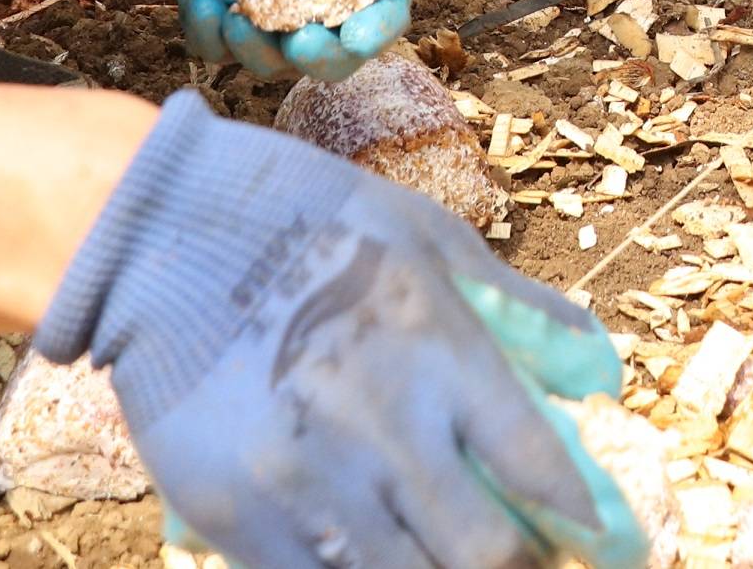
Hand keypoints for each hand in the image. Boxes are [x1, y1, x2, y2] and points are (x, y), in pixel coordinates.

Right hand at [46, 95, 647, 568]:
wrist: (155, 230)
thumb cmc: (303, 219)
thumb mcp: (425, 235)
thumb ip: (515, 308)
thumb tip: (598, 370)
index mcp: (440, 351)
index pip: (539, 468)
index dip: (580, 519)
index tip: (594, 537)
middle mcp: (383, 427)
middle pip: (486, 555)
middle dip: (514, 568)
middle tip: (518, 560)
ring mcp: (308, 481)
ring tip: (441, 557)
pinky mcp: (238, 517)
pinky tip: (369, 557)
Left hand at [105, 0, 415, 76]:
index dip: (379, 22)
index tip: (354, 34)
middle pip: (337, 38)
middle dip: (325, 58)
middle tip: (299, 46)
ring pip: (275, 53)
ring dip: (263, 57)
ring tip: (237, 24)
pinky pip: (214, 41)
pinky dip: (211, 41)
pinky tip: (201, 5)